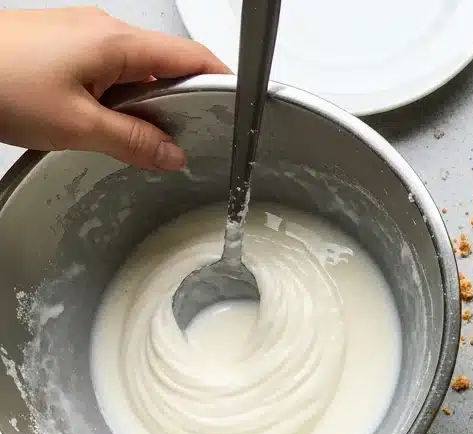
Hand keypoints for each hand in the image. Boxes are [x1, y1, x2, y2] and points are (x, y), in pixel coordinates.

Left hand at [0, 7, 226, 169]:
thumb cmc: (2, 83)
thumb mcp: (80, 127)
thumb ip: (135, 143)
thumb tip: (173, 155)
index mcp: (117, 43)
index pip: (192, 59)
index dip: (223, 82)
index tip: (242, 106)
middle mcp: (103, 32)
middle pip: (166, 67)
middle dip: (183, 104)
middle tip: (189, 143)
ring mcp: (81, 37)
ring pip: (136, 74)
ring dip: (147, 108)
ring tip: (141, 143)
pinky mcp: (61, 48)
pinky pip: (108, 74)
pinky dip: (120, 101)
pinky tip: (108, 128)